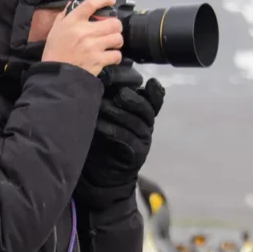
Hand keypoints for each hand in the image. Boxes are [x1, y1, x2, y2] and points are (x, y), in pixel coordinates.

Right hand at [41, 0, 123, 76]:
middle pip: (113, 22)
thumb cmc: (54, 52)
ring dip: (117, 41)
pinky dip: (115, 56)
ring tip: (112, 44)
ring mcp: (93, 47)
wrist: (55, 76)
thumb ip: (64, 15)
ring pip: (117, 38)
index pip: (91, 3)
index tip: (111, 0)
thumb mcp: (55, 30)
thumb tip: (73, 4)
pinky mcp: (98, 61)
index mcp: (73, 22)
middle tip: (113, 29)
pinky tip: (111, 57)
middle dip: (116, 26)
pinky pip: (116, 55)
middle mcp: (84, 32)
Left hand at [75, 74, 165, 207]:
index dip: (154, 92)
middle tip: (119, 92)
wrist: (103, 175)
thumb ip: (109, 100)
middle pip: (146, 110)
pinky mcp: (135, 156)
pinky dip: (111, 130)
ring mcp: (142, 142)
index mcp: (143, 115)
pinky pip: (124, 139)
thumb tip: (100, 76)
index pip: (154, 100)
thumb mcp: (107, 117)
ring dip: (118, 113)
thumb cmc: (103, 141)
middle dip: (133, 99)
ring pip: (135, 123)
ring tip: (102, 105)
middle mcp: (146, 127)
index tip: (148, 81)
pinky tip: (98, 124)